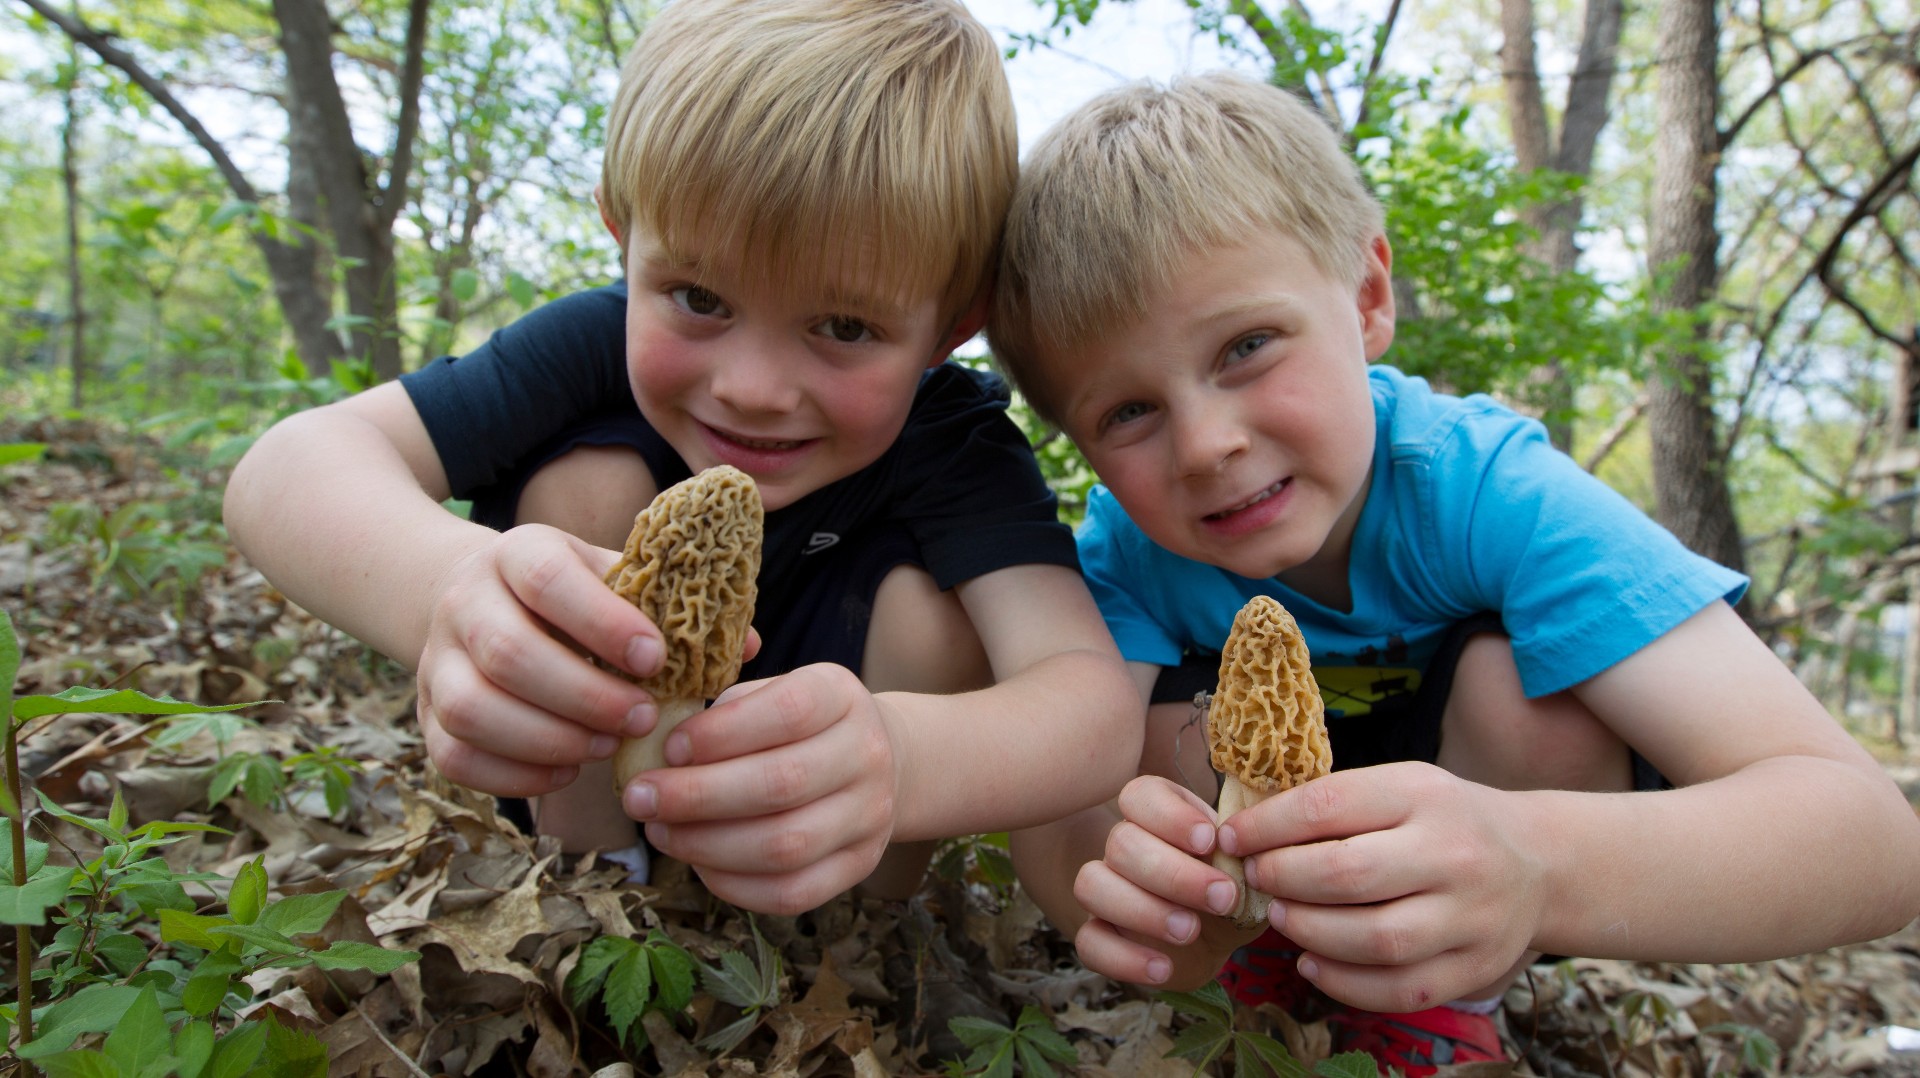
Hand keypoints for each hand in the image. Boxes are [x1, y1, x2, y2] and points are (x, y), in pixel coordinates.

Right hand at [416, 523, 664, 796]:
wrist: (474, 598)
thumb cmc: (565, 595)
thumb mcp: (607, 577)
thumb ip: (668, 609)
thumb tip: (746, 649)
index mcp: (516, 554)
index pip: (548, 581)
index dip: (603, 624)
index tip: (655, 658)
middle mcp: (465, 603)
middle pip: (509, 654)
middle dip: (585, 697)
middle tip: (642, 718)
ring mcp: (438, 662)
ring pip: (474, 710)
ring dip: (550, 740)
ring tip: (605, 747)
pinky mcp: (427, 715)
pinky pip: (456, 758)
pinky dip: (515, 775)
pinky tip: (566, 772)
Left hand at [623, 663, 902, 915]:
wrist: (878, 761)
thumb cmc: (797, 725)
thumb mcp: (771, 692)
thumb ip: (725, 712)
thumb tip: (661, 754)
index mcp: (840, 697)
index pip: (788, 711)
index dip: (720, 733)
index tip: (668, 748)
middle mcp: (867, 754)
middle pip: (783, 784)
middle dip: (697, 796)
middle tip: (638, 799)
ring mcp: (871, 815)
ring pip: (785, 846)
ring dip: (707, 845)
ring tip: (660, 831)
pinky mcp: (859, 865)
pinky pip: (793, 893)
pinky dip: (734, 885)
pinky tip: (698, 864)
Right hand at [1071, 776, 1262, 987]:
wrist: (1215, 938)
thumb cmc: (1229, 888)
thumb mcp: (1245, 866)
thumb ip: (1243, 853)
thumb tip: (1250, 848)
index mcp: (1158, 816)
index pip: (1140, 795)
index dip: (1169, 815)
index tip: (1210, 840)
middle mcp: (1123, 846)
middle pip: (1121, 842)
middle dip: (1173, 873)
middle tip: (1222, 897)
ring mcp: (1105, 890)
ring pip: (1091, 885)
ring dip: (1143, 910)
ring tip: (1190, 930)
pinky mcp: (1098, 935)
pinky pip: (1088, 942)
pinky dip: (1124, 958)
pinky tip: (1163, 967)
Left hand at [1224, 761, 1543, 1011]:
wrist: (1538, 862)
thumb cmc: (1445, 821)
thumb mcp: (1402, 787)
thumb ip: (1336, 805)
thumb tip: (1247, 830)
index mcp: (1423, 795)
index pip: (1328, 806)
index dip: (1267, 826)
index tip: (1231, 838)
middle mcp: (1452, 854)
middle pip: (1346, 875)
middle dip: (1283, 879)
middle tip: (1257, 879)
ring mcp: (1470, 916)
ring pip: (1373, 938)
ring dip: (1308, 932)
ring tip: (1281, 917)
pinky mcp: (1475, 966)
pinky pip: (1399, 988)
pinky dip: (1343, 983)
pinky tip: (1312, 963)